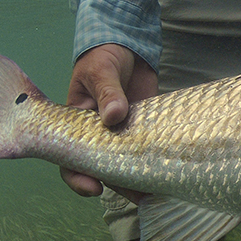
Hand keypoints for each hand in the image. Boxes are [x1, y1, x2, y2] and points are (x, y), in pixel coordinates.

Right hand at [60, 44, 156, 196]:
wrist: (127, 45)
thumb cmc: (103, 56)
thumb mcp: (100, 70)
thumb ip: (107, 92)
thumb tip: (114, 116)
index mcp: (77, 125)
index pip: (69, 159)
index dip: (78, 177)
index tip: (93, 187)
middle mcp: (99, 135)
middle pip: (102, 168)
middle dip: (118, 185)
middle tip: (137, 195)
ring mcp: (123, 133)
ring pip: (128, 163)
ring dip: (140, 178)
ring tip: (157, 191)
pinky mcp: (145, 127)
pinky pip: (149, 149)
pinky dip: (157, 160)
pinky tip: (171, 171)